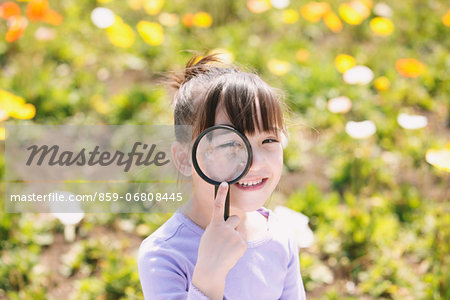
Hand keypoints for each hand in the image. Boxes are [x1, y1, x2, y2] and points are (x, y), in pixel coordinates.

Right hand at [192, 182, 246, 298]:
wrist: (211, 269)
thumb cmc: (207, 253)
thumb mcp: (208, 236)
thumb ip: (217, 228)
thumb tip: (228, 225)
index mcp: (215, 225)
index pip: (218, 206)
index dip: (221, 194)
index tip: (225, 183)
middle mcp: (225, 228)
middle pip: (236, 219)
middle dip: (233, 225)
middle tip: (226, 237)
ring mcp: (234, 236)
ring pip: (239, 233)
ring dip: (235, 239)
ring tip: (226, 250)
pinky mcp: (242, 244)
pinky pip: (242, 243)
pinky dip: (238, 249)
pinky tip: (230, 255)